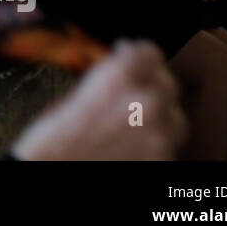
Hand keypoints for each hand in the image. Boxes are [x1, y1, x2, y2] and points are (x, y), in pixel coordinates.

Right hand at [12, 40, 185, 159]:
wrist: (54, 173)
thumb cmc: (53, 140)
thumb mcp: (74, 94)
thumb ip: (106, 77)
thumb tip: (123, 65)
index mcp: (120, 76)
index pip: (150, 52)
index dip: (139, 55)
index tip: (135, 59)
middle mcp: (146, 101)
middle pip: (167, 83)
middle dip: (150, 86)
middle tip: (132, 95)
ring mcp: (160, 134)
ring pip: (174, 118)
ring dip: (159, 118)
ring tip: (133, 127)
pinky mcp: (164, 161)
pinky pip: (168, 147)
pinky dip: (155, 146)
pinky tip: (132, 148)